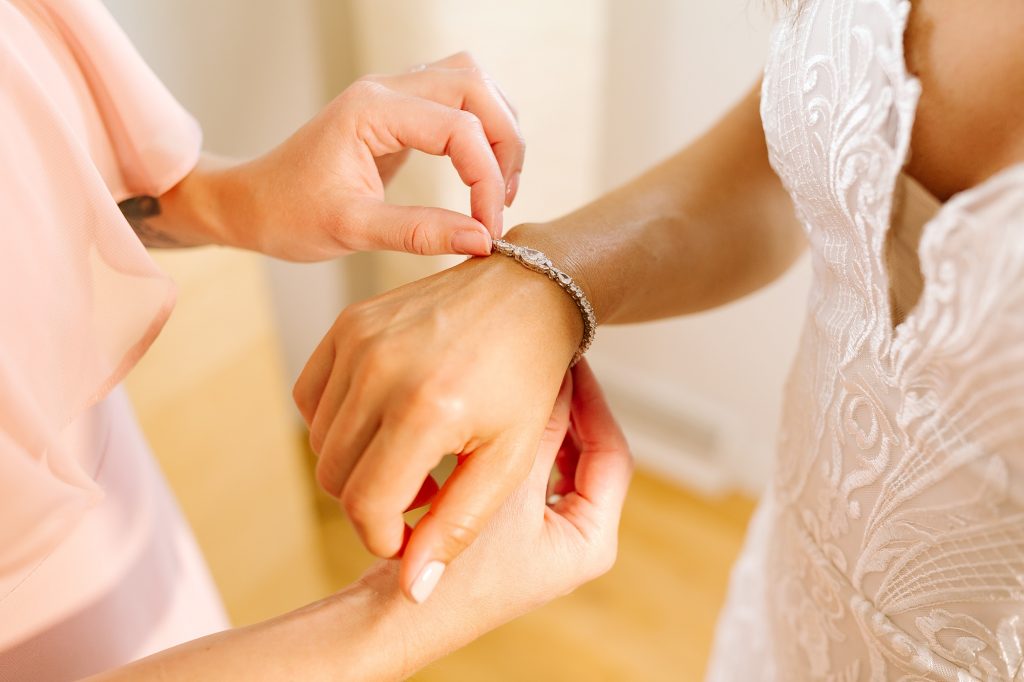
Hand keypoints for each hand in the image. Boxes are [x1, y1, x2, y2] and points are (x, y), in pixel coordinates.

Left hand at [210, 52, 523, 260]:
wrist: (253, 203)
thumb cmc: (289, 215)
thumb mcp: (352, 230)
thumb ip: (419, 233)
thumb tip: (481, 241)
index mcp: (370, 112)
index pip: (458, 129)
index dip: (486, 179)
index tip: (489, 228)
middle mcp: (385, 89)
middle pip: (475, 88)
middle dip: (504, 144)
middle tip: (503, 200)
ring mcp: (392, 93)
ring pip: (471, 82)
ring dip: (497, 129)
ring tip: (497, 185)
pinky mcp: (398, 109)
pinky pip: (456, 97)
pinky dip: (481, 127)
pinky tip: (479, 168)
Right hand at [293, 246, 583, 600]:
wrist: (527, 292)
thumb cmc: (527, 377)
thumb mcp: (510, 458)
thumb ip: (459, 524)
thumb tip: (415, 588)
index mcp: (426, 409)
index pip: (365, 506)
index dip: (383, 537)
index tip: (412, 536)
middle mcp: (379, 370)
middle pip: (334, 477)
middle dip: (370, 502)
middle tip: (419, 494)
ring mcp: (357, 340)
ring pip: (319, 442)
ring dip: (356, 463)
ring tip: (410, 457)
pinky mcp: (347, 324)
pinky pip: (311, 398)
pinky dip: (336, 423)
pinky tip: (382, 422)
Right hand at [363, 360, 632, 667]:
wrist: (387, 625)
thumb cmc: (452, 578)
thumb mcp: (507, 489)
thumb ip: (542, 435)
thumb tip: (560, 377)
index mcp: (590, 539)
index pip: (610, 455)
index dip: (593, 404)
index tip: (573, 364)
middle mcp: (568, 539)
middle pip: (575, 455)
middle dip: (557, 411)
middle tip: (543, 362)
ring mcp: (532, 536)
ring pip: (536, 459)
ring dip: (525, 423)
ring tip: (514, 381)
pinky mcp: (498, 529)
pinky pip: (503, 468)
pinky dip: (492, 442)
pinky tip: (477, 413)